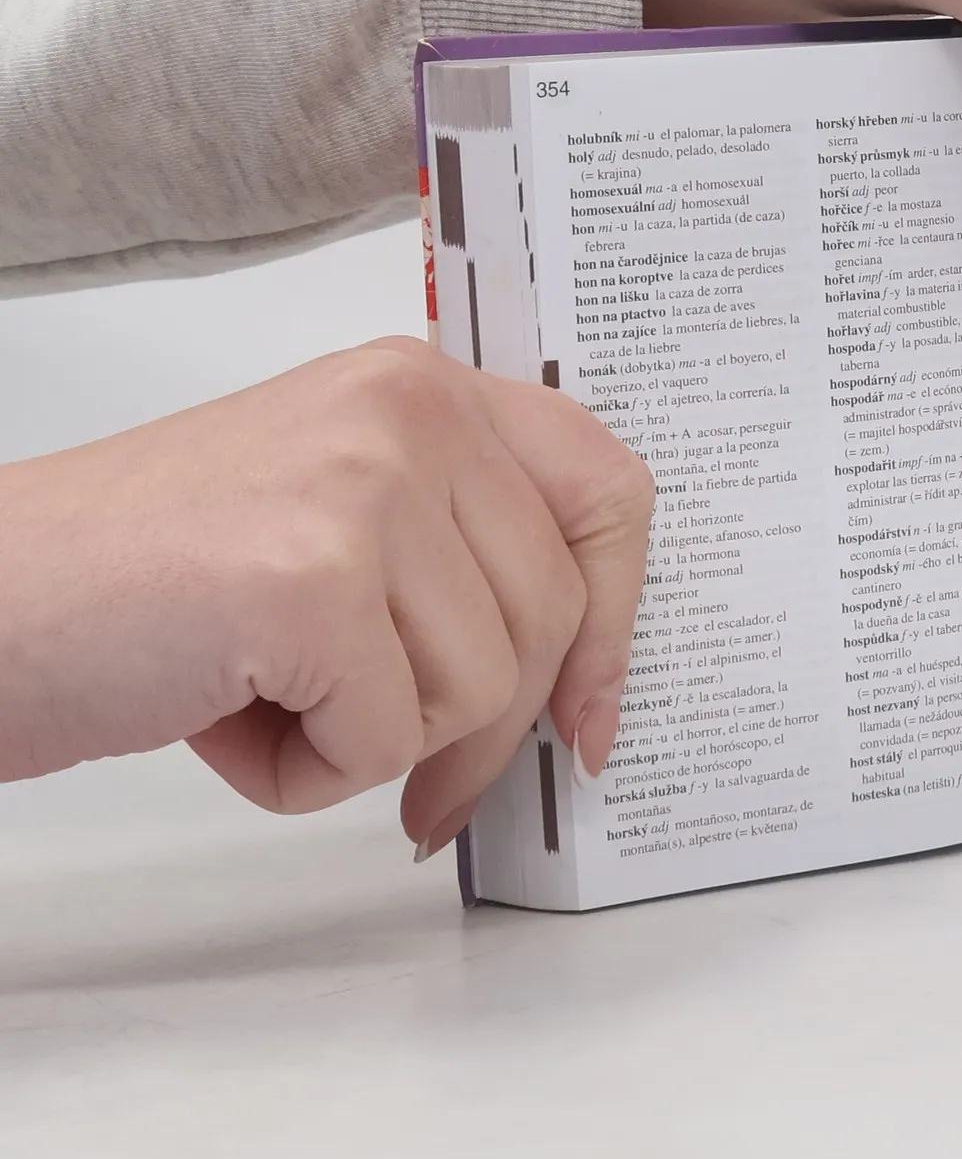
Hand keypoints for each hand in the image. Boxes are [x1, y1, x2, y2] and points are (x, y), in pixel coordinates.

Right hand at [0, 339, 652, 857]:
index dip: (618, 618)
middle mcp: (410, 409)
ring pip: (481, 688)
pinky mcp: (312, 575)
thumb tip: (581, 696)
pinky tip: (224, 712)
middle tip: (381, 752)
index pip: (605, 490)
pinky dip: (306, 772)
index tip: (589, 716)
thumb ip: (460, 564)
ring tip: (263, 688)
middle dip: (476, 725)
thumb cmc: (147, 580)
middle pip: (551, 616)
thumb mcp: (339, 524)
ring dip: (372, 741)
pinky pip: (387, 740)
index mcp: (425, 387)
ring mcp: (367, 484)